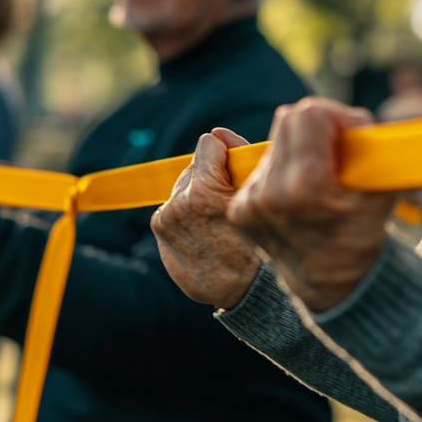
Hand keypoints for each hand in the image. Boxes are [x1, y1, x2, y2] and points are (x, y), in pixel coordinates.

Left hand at [153, 127, 261, 308]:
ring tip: (218, 218)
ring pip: (185, 186)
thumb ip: (239, 157)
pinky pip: (175, 207)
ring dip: (199, 193)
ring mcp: (166, 220)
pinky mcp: (160, 232)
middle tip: (229, 199)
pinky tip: (206, 229)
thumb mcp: (258, 196)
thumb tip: (219, 132)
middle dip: (212, 175)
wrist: (245, 290)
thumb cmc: (261, 241)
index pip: (209, 144)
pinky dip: (188, 212)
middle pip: (196, 166)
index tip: (237, 172)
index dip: (226, 154)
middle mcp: (178, 204)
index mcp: (203, 190)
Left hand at [227, 98, 397, 313]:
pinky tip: (300, 192)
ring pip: (275, 142)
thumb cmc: (364, 236)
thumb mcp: (381, 193)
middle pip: (288, 120)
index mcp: (307, 186)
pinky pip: (262, 167)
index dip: (337, 116)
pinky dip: (284, 170)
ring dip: (299, 149)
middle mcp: (271, 192)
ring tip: (319, 176)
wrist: (333, 287)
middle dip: (317, 126)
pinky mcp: (239, 209)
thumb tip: (360, 123)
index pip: (310, 114)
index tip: (350, 133)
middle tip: (337, 147)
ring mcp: (250, 202)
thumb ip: (372, 152)